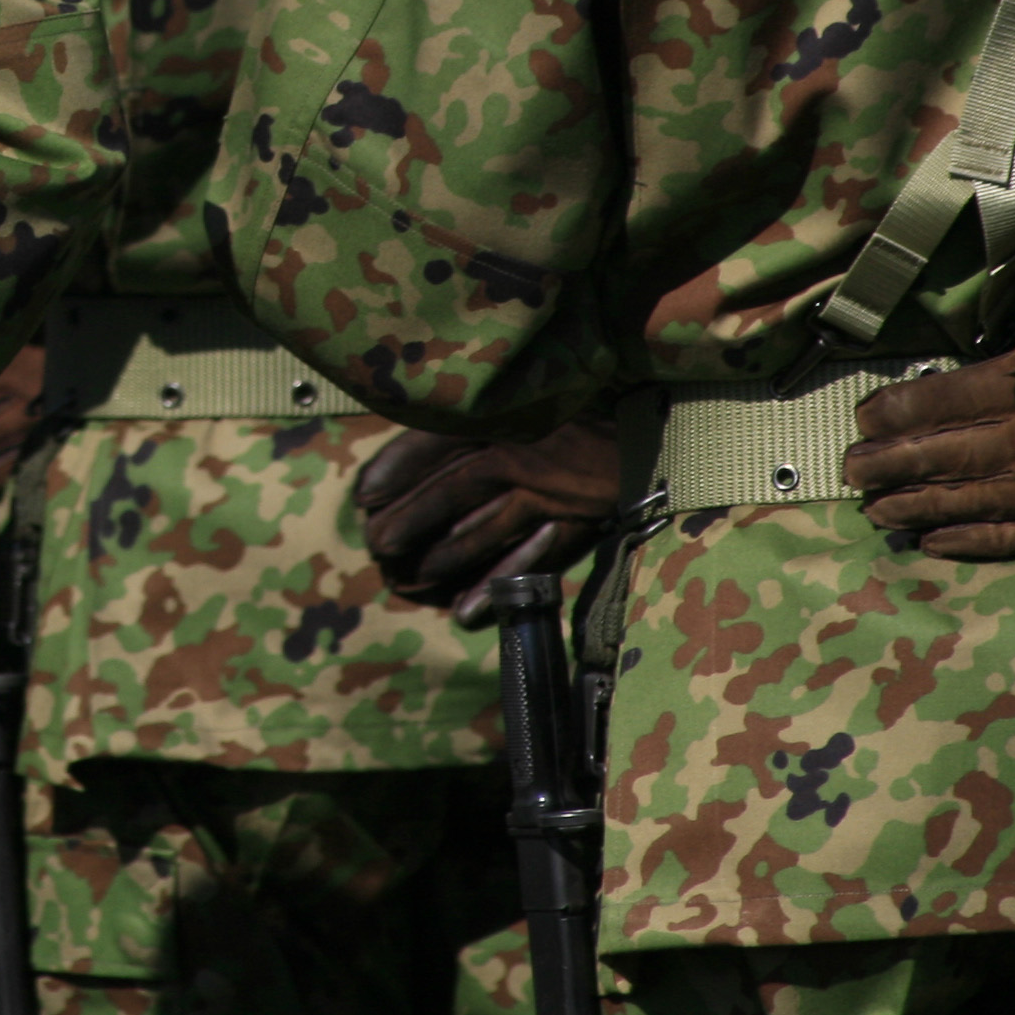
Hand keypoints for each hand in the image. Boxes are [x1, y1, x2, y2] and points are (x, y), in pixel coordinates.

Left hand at [353, 418, 627, 619]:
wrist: (650, 428)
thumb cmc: (578, 411)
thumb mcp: (526, 403)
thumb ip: (481, 421)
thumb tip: (421, 437)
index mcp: (504, 412)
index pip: (436, 440)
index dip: (396, 468)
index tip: (364, 494)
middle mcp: (522, 447)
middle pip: (451, 488)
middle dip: (408, 520)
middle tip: (376, 546)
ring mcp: (548, 487)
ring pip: (482, 527)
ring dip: (441, 557)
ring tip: (407, 579)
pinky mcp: (574, 519)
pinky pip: (528, 559)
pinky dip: (495, 587)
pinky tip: (464, 612)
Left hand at [839, 293, 1014, 560]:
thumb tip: (1009, 367)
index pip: (968, 398)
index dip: (913, 409)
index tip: (864, 416)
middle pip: (964, 453)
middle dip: (901, 460)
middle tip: (848, 468)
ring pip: (987, 498)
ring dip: (926, 504)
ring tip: (874, 508)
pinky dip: (983, 541)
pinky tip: (937, 542)